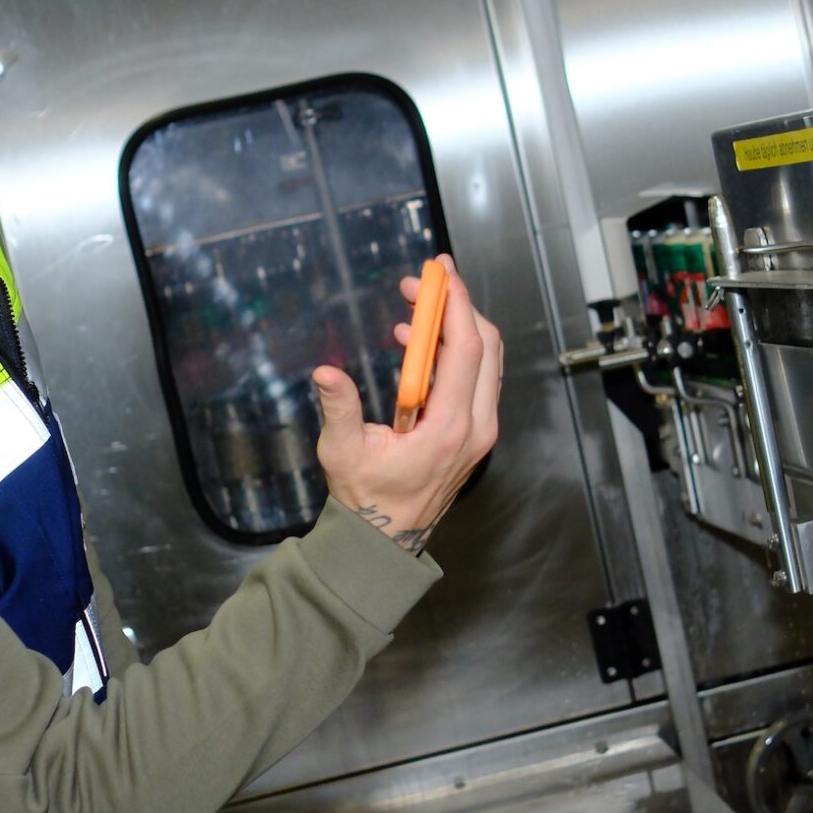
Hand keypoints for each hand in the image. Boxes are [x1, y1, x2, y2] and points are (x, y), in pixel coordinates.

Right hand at [313, 254, 502, 554]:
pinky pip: (477, 379)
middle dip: (457, 305)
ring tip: (414, 309)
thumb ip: (339, 408)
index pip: (465, 349)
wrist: (388, 539)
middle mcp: (476, 426)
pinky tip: (417, 344)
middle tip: (424, 283)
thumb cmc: (366, 497)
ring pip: (486, 360)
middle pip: (485, 346)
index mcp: (449, 428)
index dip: (455, 304)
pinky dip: (456, 351)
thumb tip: (326, 372)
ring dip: (456, 326)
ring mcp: (481, 431)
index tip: (439, 273)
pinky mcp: (476, 433)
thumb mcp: (343, 452)